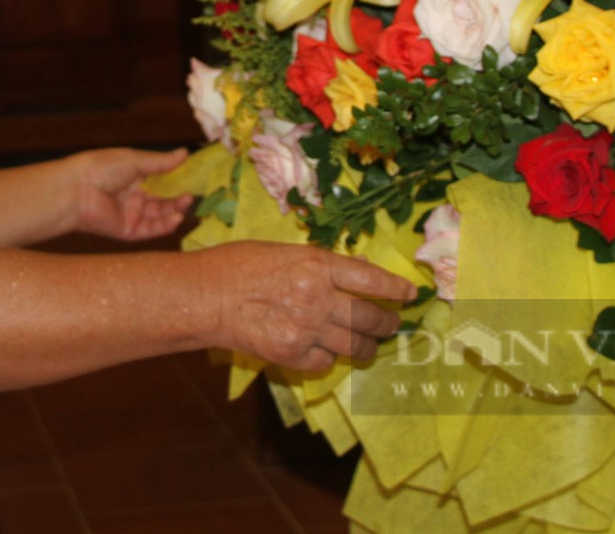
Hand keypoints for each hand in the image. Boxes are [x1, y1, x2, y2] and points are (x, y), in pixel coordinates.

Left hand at [65, 148, 195, 241]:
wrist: (76, 189)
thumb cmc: (101, 168)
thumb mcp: (134, 160)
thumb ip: (160, 162)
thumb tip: (185, 153)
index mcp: (132, 176)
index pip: (159, 180)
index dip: (175, 180)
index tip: (193, 177)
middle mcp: (132, 196)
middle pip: (161, 200)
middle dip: (177, 198)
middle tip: (192, 194)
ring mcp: (130, 214)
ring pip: (158, 215)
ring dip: (173, 211)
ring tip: (187, 204)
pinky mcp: (127, 230)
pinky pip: (149, 230)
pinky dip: (164, 226)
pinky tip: (177, 218)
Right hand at [202, 242, 415, 371]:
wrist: (203, 297)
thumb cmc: (238, 264)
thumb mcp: (284, 251)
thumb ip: (322, 264)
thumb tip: (359, 273)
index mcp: (316, 264)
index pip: (372, 280)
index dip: (397, 290)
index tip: (411, 295)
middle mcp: (317, 297)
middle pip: (371, 318)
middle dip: (388, 323)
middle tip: (392, 324)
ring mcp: (306, 330)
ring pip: (356, 346)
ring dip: (368, 347)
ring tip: (369, 345)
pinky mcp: (291, 356)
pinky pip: (327, 362)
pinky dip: (330, 358)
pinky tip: (324, 350)